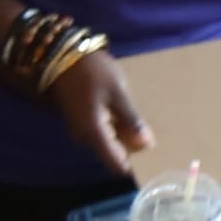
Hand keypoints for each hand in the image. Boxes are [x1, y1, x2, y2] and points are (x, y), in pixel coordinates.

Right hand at [48, 48, 153, 178]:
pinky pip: (105, 133)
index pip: (117, 165)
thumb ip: (131, 120)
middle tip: (158, 139)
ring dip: (127, 137)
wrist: (61, 55)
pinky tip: (131, 117)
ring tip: (149, 127)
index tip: (155, 159)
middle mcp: (86, 138)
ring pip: (111, 143)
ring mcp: (83, 130)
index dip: (137, 164)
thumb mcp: (117, 92)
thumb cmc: (92, 71)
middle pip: (115, 155)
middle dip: (135, 150)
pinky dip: (118, 128)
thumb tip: (146, 145)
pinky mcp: (83, 122)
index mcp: (94, 134)